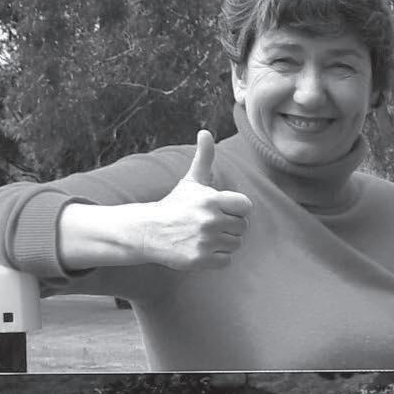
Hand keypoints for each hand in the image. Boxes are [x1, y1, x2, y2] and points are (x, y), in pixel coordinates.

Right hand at [140, 132, 250, 267]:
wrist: (148, 231)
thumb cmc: (176, 204)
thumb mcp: (192, 180)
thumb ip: (204, 157)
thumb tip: (205, 132)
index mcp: (212, 199)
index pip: (245, 207)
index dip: (234, 208)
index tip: (219, 209)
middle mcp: (210, 220)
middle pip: (242, 227)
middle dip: (228, 225)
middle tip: (207, 223)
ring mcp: (205, 241)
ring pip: (235, 244)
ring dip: (223, 241)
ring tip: (203, 235)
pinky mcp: (200, 260)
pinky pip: (226, 260)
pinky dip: (216, 257)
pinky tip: (200, 248)